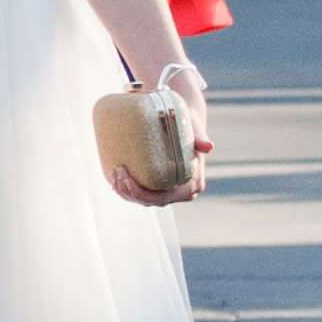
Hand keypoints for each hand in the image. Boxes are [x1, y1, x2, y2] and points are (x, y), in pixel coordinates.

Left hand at [111, 65, 210, 208]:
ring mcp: (171, 190)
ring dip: (126, 193)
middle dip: (130, 193)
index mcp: (191, 184)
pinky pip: (143, 193)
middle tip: (116, 172)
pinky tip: (114, 180)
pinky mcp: (161, 184)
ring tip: (113, 175)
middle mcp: (182, 192)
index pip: (163, 199)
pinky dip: (128, 190)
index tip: (126, 178)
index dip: (141, 194)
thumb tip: (208, 146)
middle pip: (151, 202)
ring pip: (145, 200)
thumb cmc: (189, 122)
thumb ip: (200, 137)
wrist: (186, 120)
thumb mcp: (194, 128)